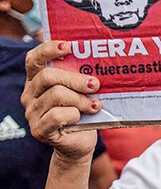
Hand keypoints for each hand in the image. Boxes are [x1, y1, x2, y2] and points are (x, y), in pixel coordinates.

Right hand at [21, 41, 102, 162]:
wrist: (79, 142)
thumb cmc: (82, 111)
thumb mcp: (81, 90)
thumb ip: (82, 75)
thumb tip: (103, 59)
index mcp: (37, 80)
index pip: (34, 59)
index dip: (49, 50)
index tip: (69, 46)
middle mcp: (30, 94)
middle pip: (48, 76)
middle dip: (76, 79)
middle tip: (95, 84)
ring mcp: (32, 113)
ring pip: (56, 96)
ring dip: (81, 99)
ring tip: (95, 105)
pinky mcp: (39, 130)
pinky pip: (57, 116)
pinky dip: (74, 115)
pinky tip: (82, 117)